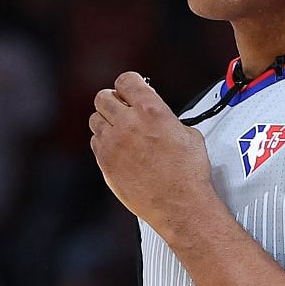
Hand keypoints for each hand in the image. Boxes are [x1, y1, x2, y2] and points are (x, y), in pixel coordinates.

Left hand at [88, 71, 213, 236]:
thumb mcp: (189, 135)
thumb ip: (167, 119)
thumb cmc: (188, 174)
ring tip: (120, 132)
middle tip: (122, 109)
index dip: (128, 84)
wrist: (180, 204)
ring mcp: (113, 143)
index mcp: (151, 110)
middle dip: (113, 101)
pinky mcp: (105, 162)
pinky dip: (104, 143)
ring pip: (95, 119)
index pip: (126, 81)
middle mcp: (128, 123)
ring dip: (106, 121)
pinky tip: (118, 150)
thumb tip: (162, 119)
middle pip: (103, 97)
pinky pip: (95, 143)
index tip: (129, 89)